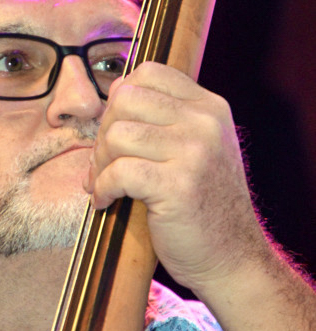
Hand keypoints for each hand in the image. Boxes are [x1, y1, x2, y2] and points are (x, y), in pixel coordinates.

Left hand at [84, 61, 267, 295]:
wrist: (232, 258)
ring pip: (116, 135)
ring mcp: (194, 152)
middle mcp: (205, 123)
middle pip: (125, 100)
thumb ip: (167, 118)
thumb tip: (115, 91)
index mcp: (209, 107)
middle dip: (103, 132)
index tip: (115, 131)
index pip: (149, 72)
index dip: (119, 99)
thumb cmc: (204, 206)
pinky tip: (106, 202)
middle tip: (103, 163)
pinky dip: (102, 188)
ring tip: (104, 184)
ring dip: (99, 163)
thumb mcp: (198, 148)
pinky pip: (118, 172)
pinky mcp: (177, 186)